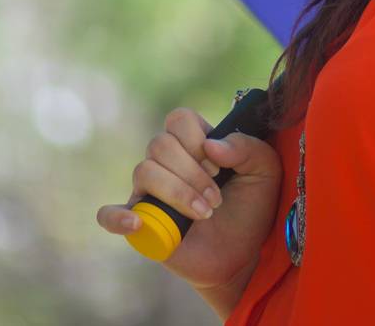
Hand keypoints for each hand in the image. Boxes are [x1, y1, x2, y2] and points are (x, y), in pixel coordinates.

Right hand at [96, 107, 283, 295]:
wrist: (245, 254)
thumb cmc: (252, 208)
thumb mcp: (266, 171)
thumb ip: (248, 147)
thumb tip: (211, 144)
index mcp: (194, 144)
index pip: (178, 119)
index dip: (196, 139)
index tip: (218, 166)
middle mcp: (167, 164)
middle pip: (159, 144)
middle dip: (192, 172)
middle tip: (216, 197)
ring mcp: (150, 193)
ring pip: (143, 171)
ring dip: (178, 192)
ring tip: (205, 213)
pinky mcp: (140, 224)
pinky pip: (109, 215)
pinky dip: (117, 217)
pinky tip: (138, 223)